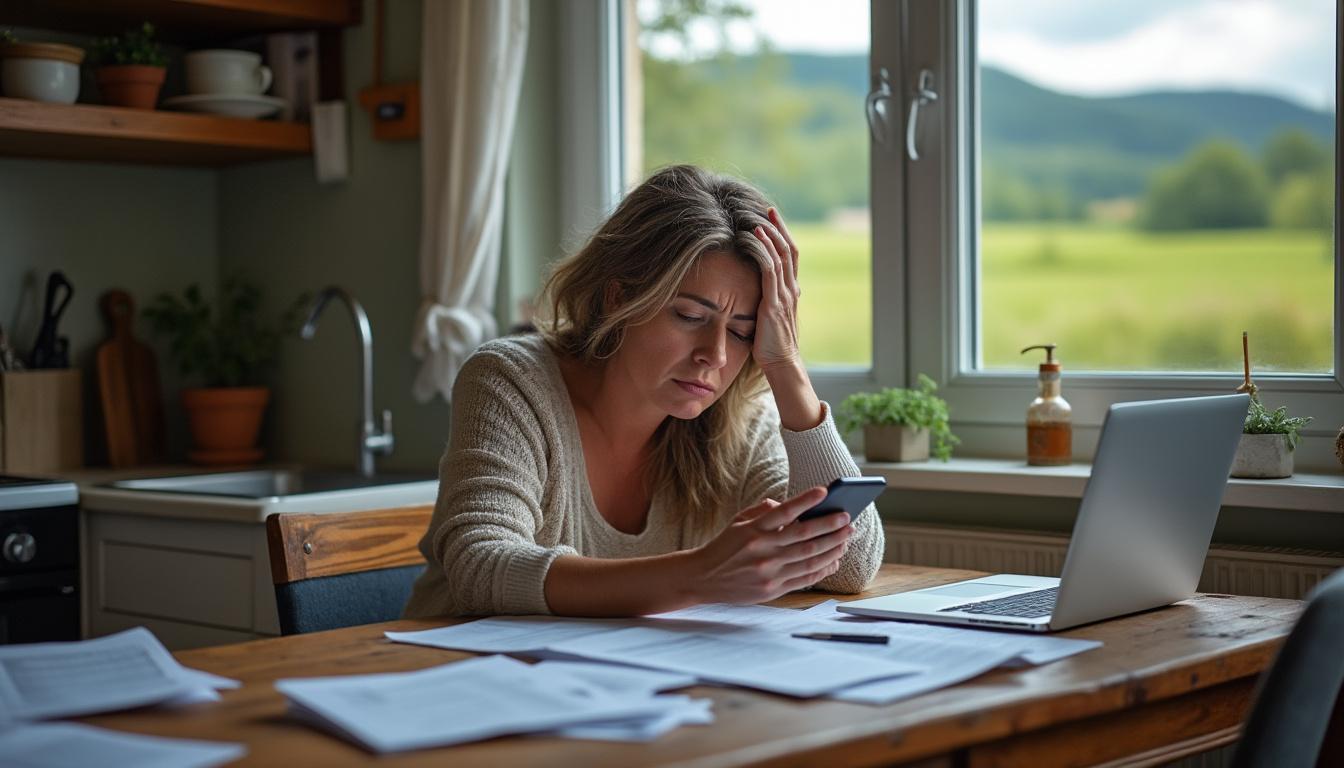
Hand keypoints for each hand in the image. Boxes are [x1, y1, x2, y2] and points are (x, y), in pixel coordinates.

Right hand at [687, 486, 853, 603]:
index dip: (806, 500)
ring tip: (846, 538)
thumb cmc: (725, 546)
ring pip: (810, 557)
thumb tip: (789, 505)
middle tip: (848, 519)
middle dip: (831, 527)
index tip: (825, 491)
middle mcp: (762, 550)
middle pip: (805, 536)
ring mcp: (768, 571)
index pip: (784, 511)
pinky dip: (823, 568)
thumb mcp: (738, 521)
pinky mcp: (772, 589)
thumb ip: (763, 511)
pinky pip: (805, 578)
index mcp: (753, 530)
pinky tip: (834, 560)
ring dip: (833, 547)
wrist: (703, 578)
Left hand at [750, 207, 802, 372]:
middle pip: (789, 249)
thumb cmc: (771, 345)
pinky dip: (763, 250)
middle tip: (768, 209)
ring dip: (770, 235)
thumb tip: (756, 290)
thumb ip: (767, 301)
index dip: (783, 235)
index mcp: (791, 291)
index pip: (791, 256)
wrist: (782, 364)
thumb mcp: (770, 317)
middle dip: (779, 228)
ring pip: (781, 256)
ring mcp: (784, 296)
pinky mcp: (774, 304)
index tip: (772, 218)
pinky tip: (754, 237)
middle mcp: (791, 290)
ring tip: (759, 218)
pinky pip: (770, 270)